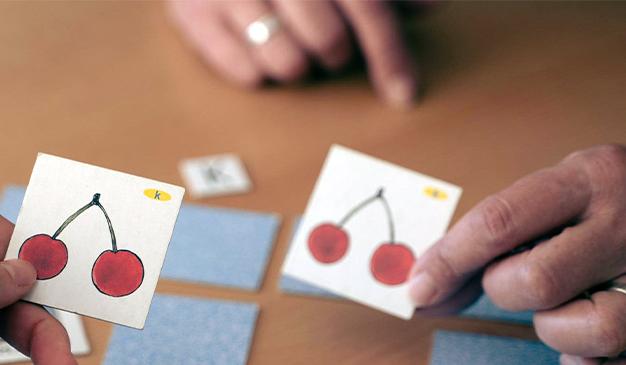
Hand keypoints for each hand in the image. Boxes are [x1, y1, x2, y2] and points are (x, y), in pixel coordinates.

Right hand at [167, 0, 419, 106]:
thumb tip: (434, 6)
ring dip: (295, 67)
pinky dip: (254, 72)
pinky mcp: (190, 10)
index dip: (390, 55)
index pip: (367, 8)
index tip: (403, 94)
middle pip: (327, 41)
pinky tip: (256, 52)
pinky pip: (238, 69)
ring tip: (290, 47)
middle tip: (327, 45)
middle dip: (335, 55)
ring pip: (284, 63)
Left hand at [409, 138, 625, 364]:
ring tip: (559, 309)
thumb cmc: (602, 196)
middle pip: (539, 282)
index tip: (417, 289)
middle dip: (505, 290)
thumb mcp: (548, 191)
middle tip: (518, 279)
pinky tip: (580, 356)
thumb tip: (421, 295)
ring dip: (554, 331)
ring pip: (594, 331)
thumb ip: (485, 239)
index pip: (501, 222)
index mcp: (588, 180)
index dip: (446, 262)